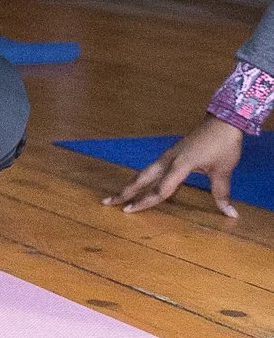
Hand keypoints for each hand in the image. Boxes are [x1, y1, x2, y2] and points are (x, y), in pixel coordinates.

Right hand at [105, 117, 244, 217]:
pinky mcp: (172, 155)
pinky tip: (144, 187)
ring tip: (119, 195)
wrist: (222, 123)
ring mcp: (168, 156)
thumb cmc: (223, 145)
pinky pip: (154, 170)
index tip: (130, 211)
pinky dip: (145, 180)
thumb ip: (221, 193)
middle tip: (107, 201)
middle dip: (125, 191)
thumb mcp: (223, 171)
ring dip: (131, 185)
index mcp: (180, 165)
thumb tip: (230, 214)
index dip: (145, 202)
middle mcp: (169, 160)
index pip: (160, 189)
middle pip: (141, 178)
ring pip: (145, 173)